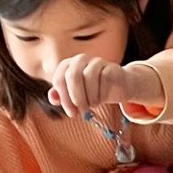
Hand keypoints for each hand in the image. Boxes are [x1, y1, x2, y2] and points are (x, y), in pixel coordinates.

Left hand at [48, 58, 163, 117]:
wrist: (119, 87)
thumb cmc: (94, 91)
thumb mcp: (76, 96)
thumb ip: (62, 96)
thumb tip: (53, 98)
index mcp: (68, 65)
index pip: (59, 80)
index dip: (64, 99)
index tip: (71, 113)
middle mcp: (80, 59)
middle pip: (72, 76)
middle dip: (76, 97)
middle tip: (81, 112)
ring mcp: (96, 61)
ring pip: (88, 76)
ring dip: (89, 97)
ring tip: (92, 105)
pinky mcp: (111, 67)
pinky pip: (104, 79)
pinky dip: (101, 94)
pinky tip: (101, 99)